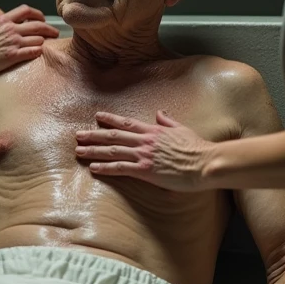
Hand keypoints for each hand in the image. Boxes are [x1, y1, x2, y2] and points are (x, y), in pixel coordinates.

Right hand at [0, 5, 58, 77]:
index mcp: (3, 20)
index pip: (26, 11)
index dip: (37, 13)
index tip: (42, 18)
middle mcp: (11, 29)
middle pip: (38, 25)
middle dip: (49, 29)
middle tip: (54, 33)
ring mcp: (14, 42)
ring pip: (38, 39)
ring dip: (43, 41)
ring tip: (45, 44)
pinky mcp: (14, 56)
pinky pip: (33, 51)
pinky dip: (38, 51)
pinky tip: (39, 52)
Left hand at [75, 110, 211, 191]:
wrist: (205, 163)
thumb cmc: (197, 148)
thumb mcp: (182, 129)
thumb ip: (168, 122)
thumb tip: (160, 113)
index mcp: (153, 130)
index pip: (126, 123)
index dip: (110, 120)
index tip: (97, 116)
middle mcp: (145, 141)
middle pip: (114, 136)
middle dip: (94, 135)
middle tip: (78, 135)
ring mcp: (144, 155)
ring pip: (113, 151)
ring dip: (94, 150)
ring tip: (79, 151)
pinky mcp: (145, 170)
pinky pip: (120, 168)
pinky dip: (105, 167)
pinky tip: (93, 167)